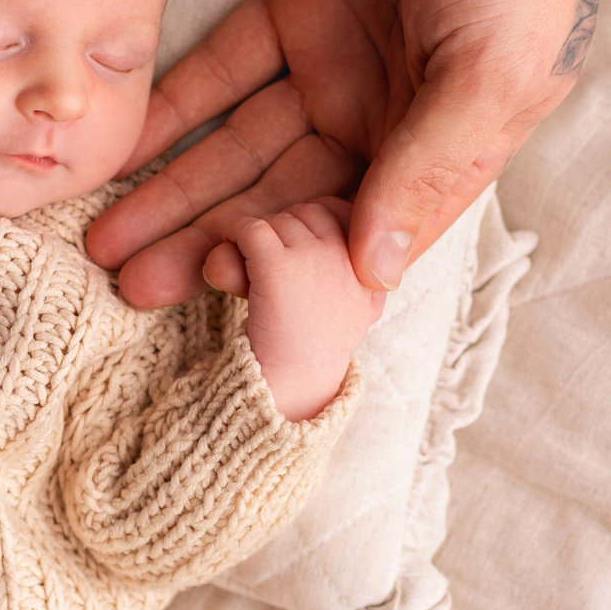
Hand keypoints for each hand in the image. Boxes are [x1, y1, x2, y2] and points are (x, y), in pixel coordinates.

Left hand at [84, 0, 610, 305]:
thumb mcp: (492, 67)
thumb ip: (426, 165)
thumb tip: (373, 269)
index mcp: (436, 155)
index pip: (345, 237)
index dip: (282, 269)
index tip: (215, 290)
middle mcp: (375, 124)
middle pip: (273, 203)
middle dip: (201, 245)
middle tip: (127, 286)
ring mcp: (327, 67)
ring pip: (234, 150)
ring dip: (170, 194)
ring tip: (101, 239)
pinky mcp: (288, 7)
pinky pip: (216, 72)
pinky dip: (167, 111)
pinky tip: (116, 149)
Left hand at [227, 199, 385, 421]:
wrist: (288, 396)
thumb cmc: (312, 355)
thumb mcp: (352, 312)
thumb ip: (354, 276)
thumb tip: (355, 252)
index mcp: (380, 273)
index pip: (358, 218)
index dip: (325, 227)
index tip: (304, 252)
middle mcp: (357, 258)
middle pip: (315, 213)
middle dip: (289, 230)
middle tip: (273, 265)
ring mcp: (320, 258)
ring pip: (281, 221)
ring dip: (260, 241)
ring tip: (253, 273)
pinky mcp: (280, 265)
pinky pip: (251, 230)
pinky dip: (235, 239)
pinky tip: (231, 259)